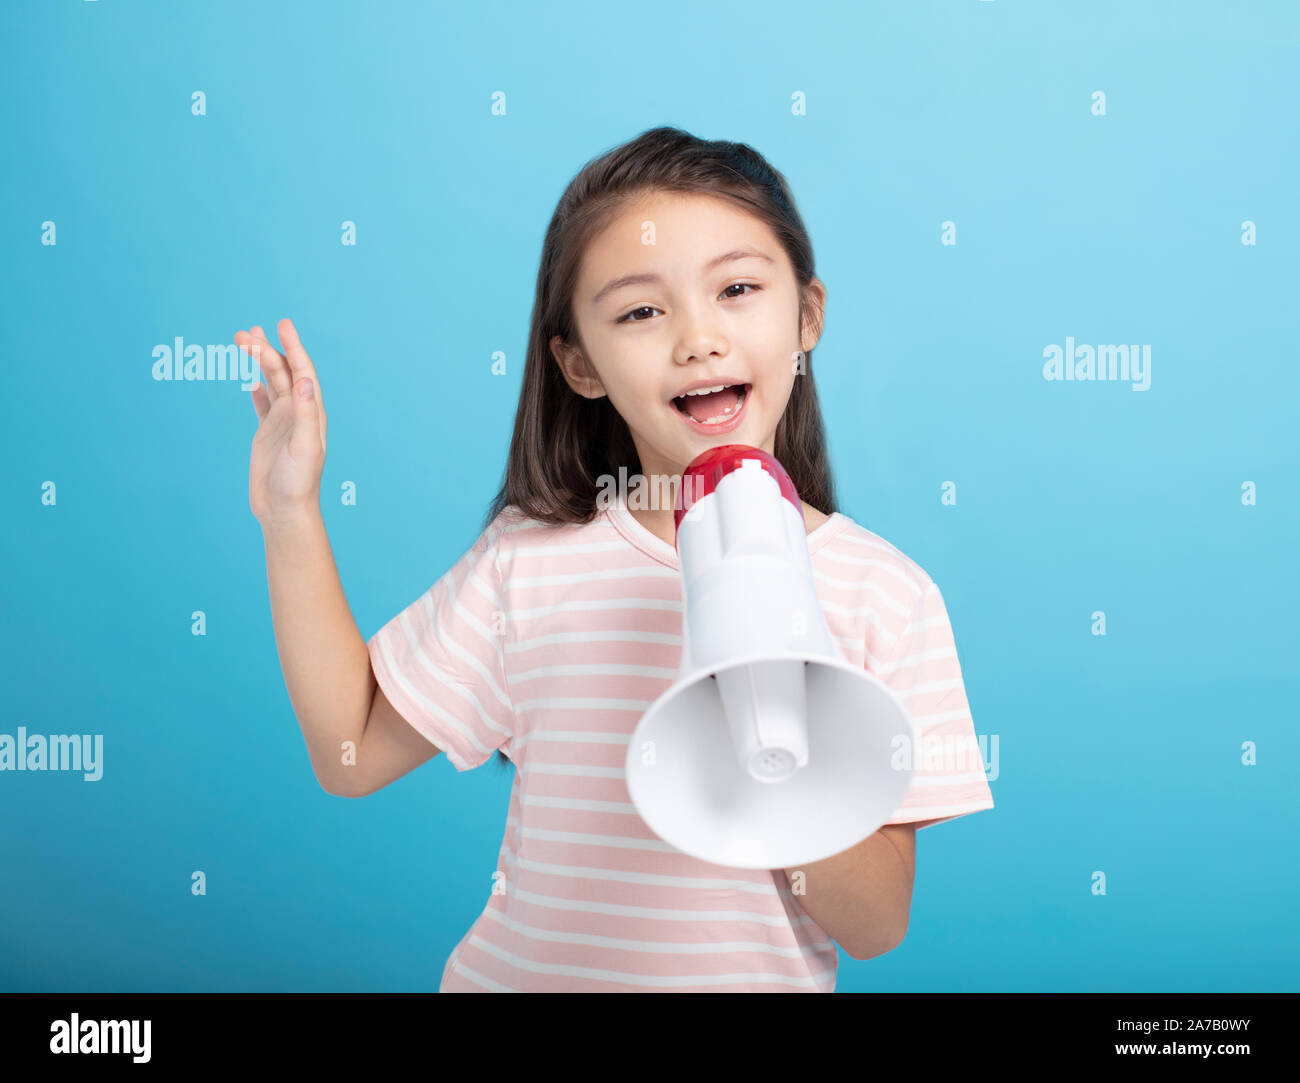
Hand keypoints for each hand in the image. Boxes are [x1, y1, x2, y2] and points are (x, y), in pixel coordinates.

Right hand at [237, 319, 327, 526]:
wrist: (285, 511)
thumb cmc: (298, 483)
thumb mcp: (304, 446)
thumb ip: (306, 413)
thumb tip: (306, 380)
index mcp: (312, 413)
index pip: (304, 372)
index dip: (294, 347)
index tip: (282, 324)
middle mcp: (299, 414)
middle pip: (284, 373)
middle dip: (267, 350)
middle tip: (246, 331)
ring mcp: (283, 423)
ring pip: (271, 384)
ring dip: (259, 363)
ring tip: (243, 340)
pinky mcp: (268, 435)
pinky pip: (264, 406)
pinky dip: (259, 391)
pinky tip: (253, 382)